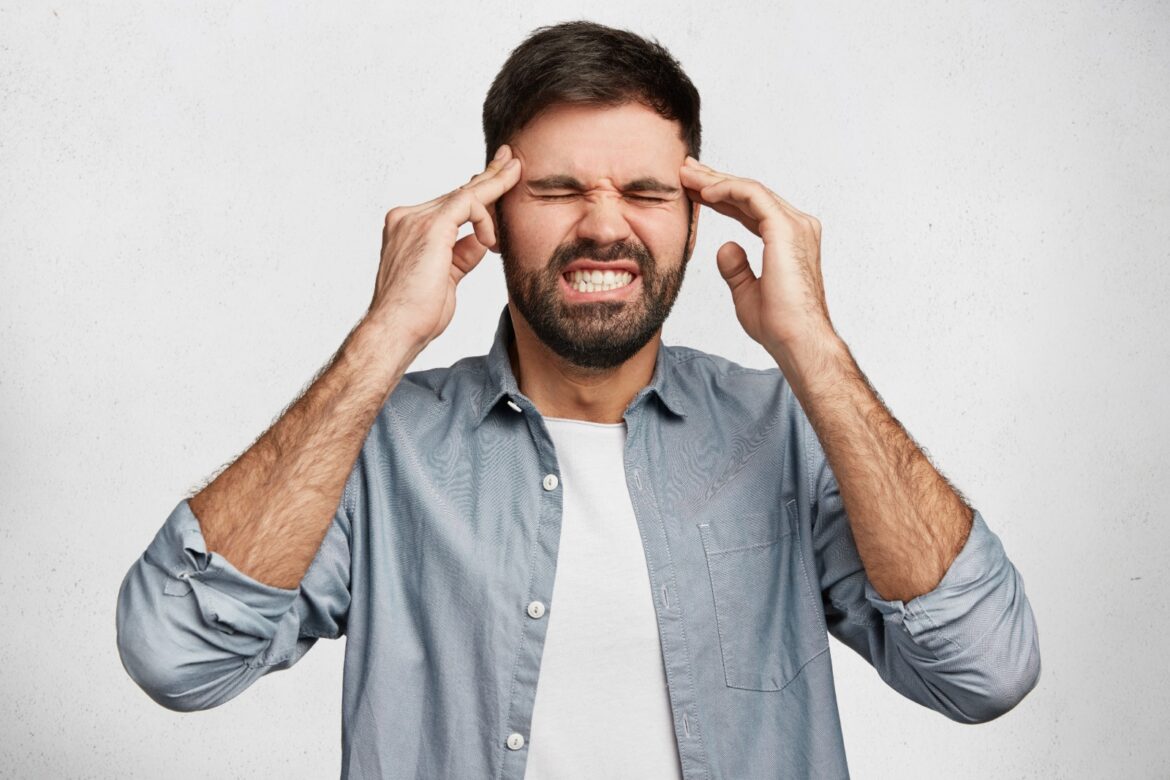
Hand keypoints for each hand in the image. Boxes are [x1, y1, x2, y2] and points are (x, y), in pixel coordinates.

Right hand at [367, 145, 521, 349]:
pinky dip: (487, 213)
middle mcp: (407, 218)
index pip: (448, 204)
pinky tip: (492, 238)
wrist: (397, 329)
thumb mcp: (447, 276)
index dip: (476, 192)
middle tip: (511, 159)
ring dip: (495, 186)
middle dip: (489, 176)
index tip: (498, 179)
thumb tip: (481, 240)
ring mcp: (415, 219)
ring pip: (465, 193)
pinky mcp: (430, 225)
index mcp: (407, 228)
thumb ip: (461, 253)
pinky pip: (468, 203)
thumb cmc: (418, 313)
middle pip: (457, 192)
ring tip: (516, 175)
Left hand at [679, 156, 834, 359]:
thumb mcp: (747, 292)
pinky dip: (727, 190)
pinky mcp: (785, 228)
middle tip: (686, 170)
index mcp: (789, 240)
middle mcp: (796, 227)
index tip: (693, 192)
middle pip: (749, 195)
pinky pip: (752, 196)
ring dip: (715, 180)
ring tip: (687, 175)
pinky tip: (705, 191)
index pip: (750, 210)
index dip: (721, 199)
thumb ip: (737, 267)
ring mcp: (794, 225)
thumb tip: (725, 247)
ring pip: (749, 190)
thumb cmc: (778, 324)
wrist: (796, 340)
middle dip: (715, 181)